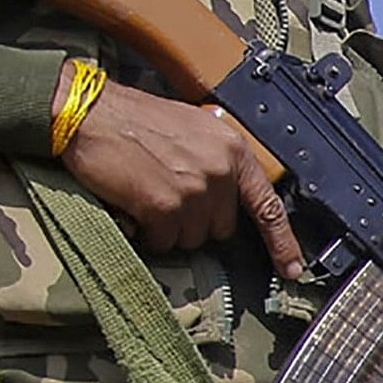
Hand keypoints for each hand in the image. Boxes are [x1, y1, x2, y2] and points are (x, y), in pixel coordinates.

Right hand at [60, 84, 307, 277]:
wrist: (90, 114)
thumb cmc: (136, 120)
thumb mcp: (194, 129)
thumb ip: (217, 162)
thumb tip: (227, 198)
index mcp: (232, 149)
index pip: (267, 204)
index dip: (282, 242)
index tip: (292, 269)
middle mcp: (220, 171)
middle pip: (222, 227)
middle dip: (196, 220)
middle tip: (168, 194)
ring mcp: (193, 190)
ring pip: (192, 238)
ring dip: (170, 227)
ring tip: (148, 193)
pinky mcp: (164, 207)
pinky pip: (165, 242)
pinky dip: (149, 233)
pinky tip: (136, 206)